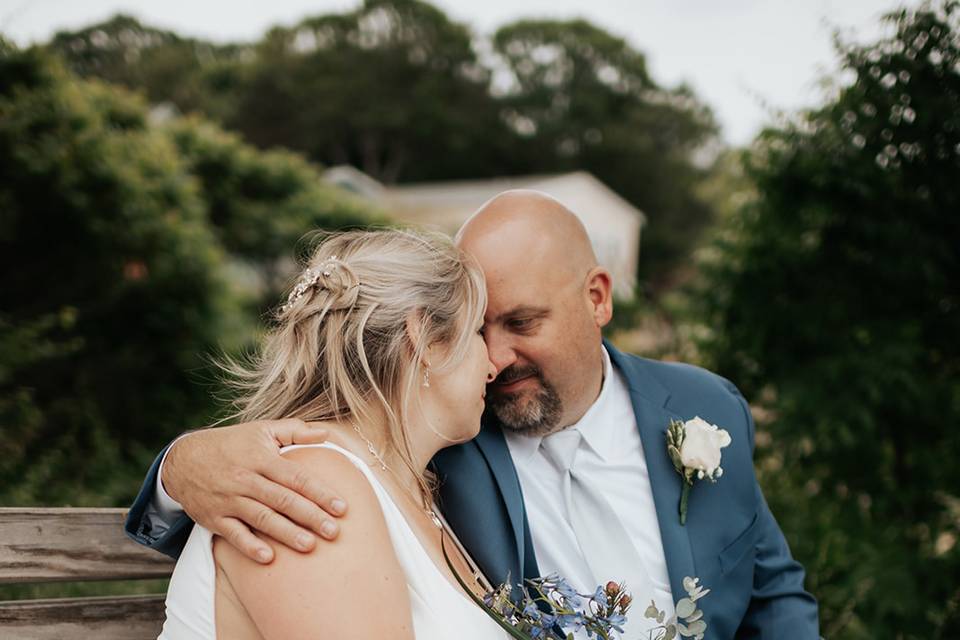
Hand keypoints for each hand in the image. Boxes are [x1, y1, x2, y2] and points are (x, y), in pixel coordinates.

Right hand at [162, 419, 345, 563]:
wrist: (183, 459)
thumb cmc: (232, 444)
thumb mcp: (262, 430)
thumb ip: (295, 430)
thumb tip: (325, 433)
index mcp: (262, 458)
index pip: (296, 477)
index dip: (320, 492)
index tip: (342, 507)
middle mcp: (247, 479)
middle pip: (283, 500)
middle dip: (310, 516)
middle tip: (334, 532)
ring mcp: (230, 500)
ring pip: (262, 518)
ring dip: (286, 533)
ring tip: (310, 546)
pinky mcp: (214, 518)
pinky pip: (233, 534)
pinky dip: (249, 546)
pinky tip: (268, 558)